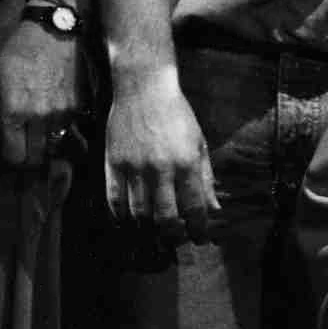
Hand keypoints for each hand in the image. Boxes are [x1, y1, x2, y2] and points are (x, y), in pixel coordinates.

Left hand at [0, 18, 81, 167]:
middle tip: (24, 147)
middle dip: (28, 156)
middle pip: (36, 158)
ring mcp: (62, 111)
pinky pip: (68, 126)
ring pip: (53, 144)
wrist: (53, 23)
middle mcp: (39, 116)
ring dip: (45, 141)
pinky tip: (53, 110)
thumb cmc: (16, 44)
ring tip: (38, 129)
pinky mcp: (79, 102)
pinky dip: (61, 124)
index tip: (10, 152)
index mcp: (14, 110)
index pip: (15, 156)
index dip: (11, 157)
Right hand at [104, 67, 217, 240]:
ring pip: (139, 214)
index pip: (194, 208)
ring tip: (154, 235)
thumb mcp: (199, 142)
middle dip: (173, 237)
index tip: (201, 239)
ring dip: (148, 231)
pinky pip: (115, 201)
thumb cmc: (177, 114)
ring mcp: (134, 166)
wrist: (143, 88)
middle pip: (165, 218)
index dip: (199, 230)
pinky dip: (122, 218)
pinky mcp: (113, 163)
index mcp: (186, 162)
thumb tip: (215, 210)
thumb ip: (206, 178)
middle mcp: (161, 167)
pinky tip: (129, 223)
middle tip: (176, 241)